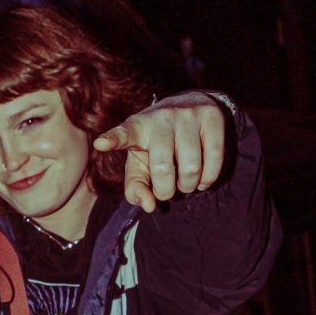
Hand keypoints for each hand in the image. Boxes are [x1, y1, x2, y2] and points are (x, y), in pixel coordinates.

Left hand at [93, 92, 225, 211]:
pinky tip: (202, 179)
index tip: (101, 143)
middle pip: (163, 168)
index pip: (123, 134)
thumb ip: (136, 189)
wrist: (188, 108)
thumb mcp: (139, 166)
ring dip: (189, 186)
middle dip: (166, 190)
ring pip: (191, 167)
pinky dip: (208, 178)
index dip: (113, 140)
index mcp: (136, 128)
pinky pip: (215, 158)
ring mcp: (187, 114)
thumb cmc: (156, 147)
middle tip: (167, 190)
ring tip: (185, 182)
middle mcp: (161, 118)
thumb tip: (150, 206)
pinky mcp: (212, 116)